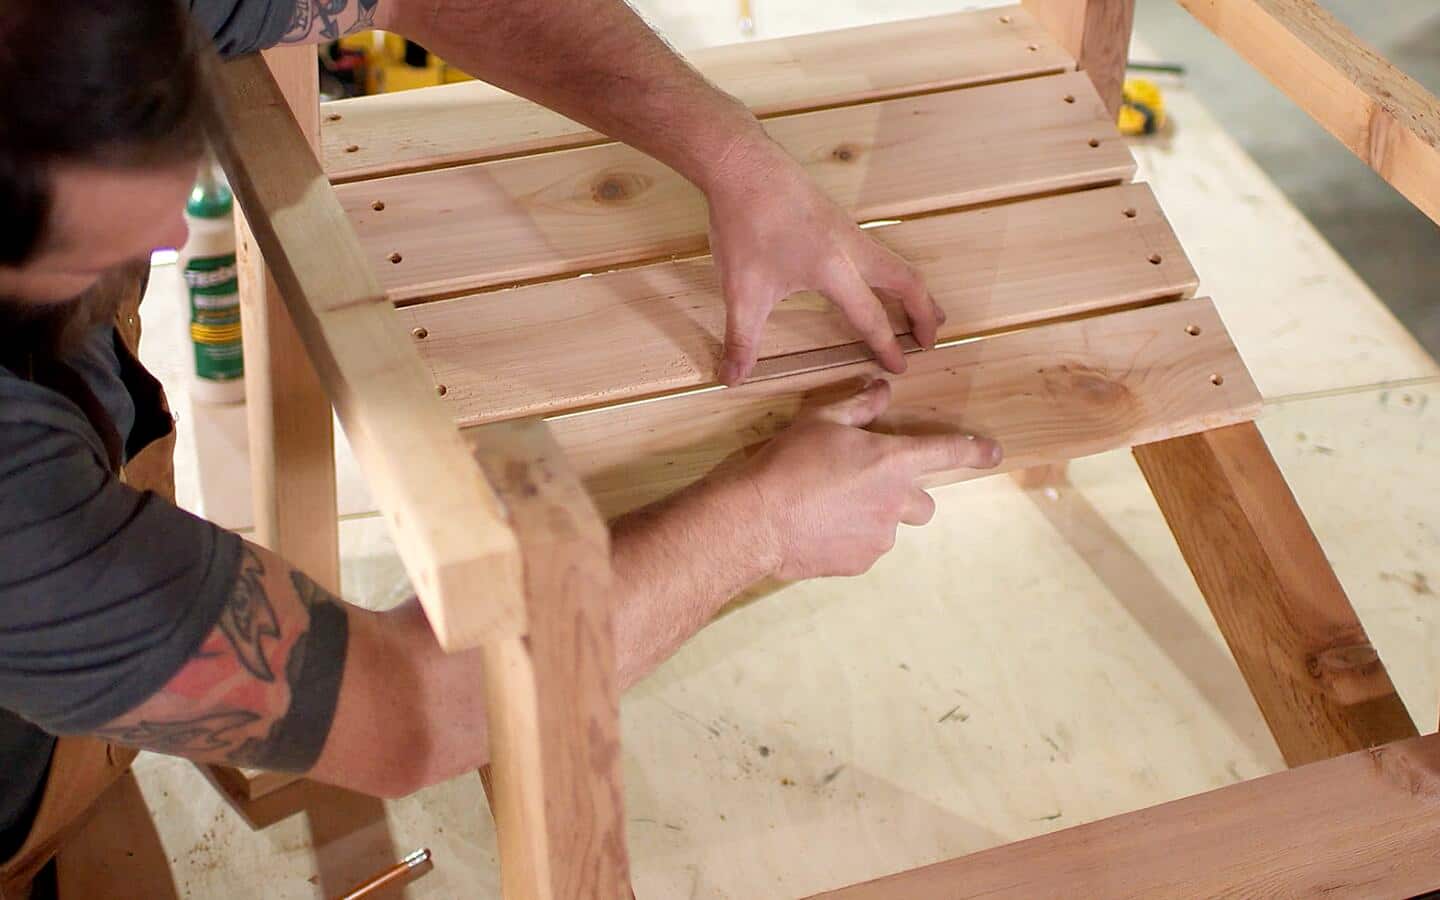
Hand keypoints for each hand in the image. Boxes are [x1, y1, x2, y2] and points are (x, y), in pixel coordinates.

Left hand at [704, 137, 944, 385]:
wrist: (742, 164)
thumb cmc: (744, 225)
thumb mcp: (740, 290)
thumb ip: (742, 338)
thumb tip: (732, 378)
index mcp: (835, 271)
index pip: (872, 317)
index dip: (887, 346)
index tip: (900, 369)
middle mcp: (852, 248)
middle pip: (908, 282)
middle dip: (925, 313)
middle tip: (930, 340)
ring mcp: (848, 229)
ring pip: (896, 262)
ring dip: (913, 289)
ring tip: (923, 310)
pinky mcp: (837, 217)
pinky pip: (878, 249)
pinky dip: (892, 271)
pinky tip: (878, 279)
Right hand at [739, 380, 1000, 579]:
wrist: (756, 520)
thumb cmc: (787, 464)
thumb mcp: (821, 421)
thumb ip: (859, 406)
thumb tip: (882, 389)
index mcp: (893, 461)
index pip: (948, 452)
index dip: (975, 451)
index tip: (993, 453)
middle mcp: (896, 502)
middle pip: (923, 503)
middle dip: (905, 496)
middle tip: (867, 488)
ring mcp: (880, 537)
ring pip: (890, 527)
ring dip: (872, 518)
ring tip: (830, 508)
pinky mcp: (861, 562)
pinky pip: (866, 548)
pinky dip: (850, 539)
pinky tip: (820, 527)